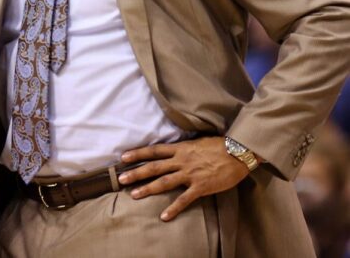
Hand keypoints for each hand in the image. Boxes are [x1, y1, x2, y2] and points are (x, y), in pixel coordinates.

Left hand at [118, 137, 249, 220]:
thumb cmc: (219, 146)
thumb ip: (183, 148)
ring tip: (134, 195)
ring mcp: (190, 174)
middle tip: (121, 179)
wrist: (238, 153)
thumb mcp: (197, 142)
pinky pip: (184, 200)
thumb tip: (172, 150)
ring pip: (164, 182)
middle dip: (136, 173)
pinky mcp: (201, 187)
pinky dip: (174, 209)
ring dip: (148, 189)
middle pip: (154, 167)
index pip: (154, 150)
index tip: (123, 157)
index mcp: (180, 148)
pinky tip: (164, 216)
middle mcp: (181, 161)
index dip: (138, 154)